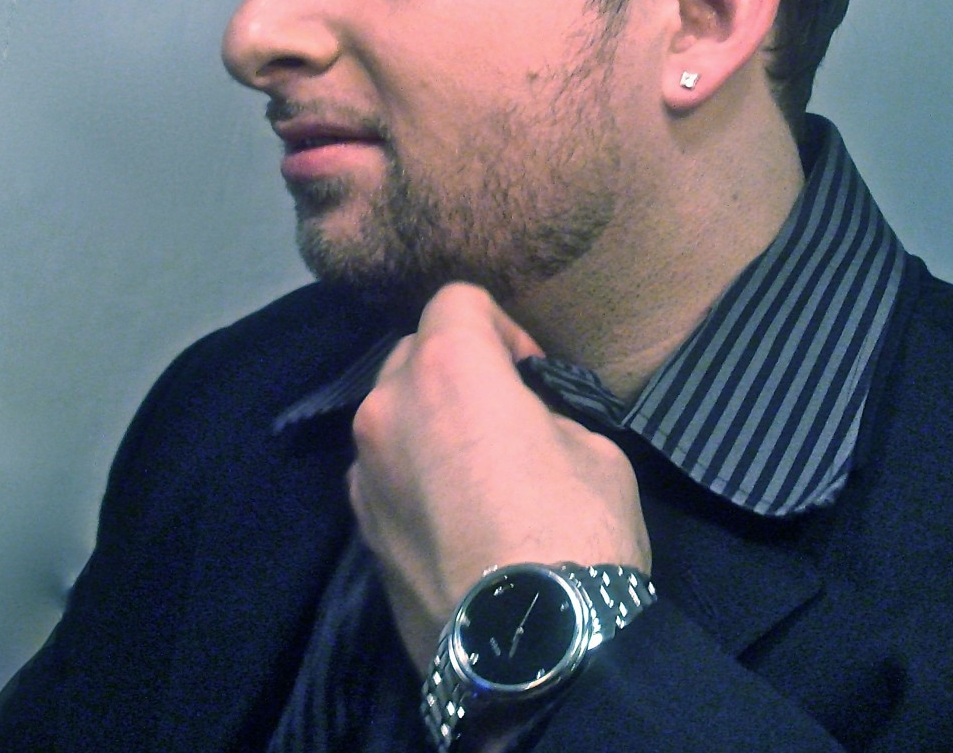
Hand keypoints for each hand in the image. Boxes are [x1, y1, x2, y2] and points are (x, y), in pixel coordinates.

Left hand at [347, 283, 650, 670]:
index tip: (530, 373)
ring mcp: (363, 470)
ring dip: (427, 420)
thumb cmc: (574, 532)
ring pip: (391, 412)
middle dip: (456, 368)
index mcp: (448, 368)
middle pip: (414, 352)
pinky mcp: (358, 528)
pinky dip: (410, 471)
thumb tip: (524, 424)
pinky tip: (451, 516)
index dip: (501, 325)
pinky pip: (382, 470)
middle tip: (503, 416)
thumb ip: (542, 413)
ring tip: (473, 471)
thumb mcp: (594, 448)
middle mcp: (387, 406)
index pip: (457, 299)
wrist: (529, 655)